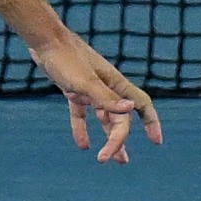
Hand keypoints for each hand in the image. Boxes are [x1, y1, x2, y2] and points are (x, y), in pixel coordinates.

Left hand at [28, 28, 163, 161]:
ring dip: (107, 137)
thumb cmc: (66, 58)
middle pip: (120, 118)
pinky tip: (82, 145)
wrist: (44, 40)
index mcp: (115, 83)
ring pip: (104, 118)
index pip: (141, 104)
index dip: (151, 122)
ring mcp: (90, 89)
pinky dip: (82, 128)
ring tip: (107, 159)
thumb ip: (106, 98)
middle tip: (110, 160)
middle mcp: (107, 87)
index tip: (156, 141)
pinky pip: (82, 114)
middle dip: (117, 140)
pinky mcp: (74, 89)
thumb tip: (131, 109)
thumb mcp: (85, 82)